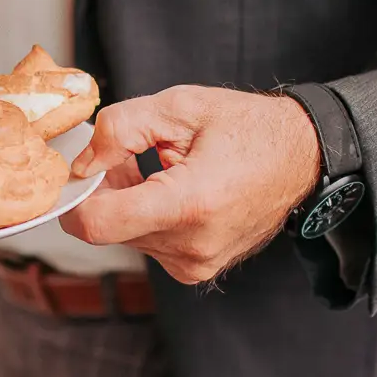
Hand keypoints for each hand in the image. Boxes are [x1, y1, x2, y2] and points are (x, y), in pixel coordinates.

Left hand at [59, 86, 323, 284]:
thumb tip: (81, 163)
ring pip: (125, 236)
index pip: (97, 224)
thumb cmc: (248, 128)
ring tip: (162, 168)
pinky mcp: (196, 270)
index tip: (79, 171)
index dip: (74, 197)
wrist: (303, 157)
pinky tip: (172, 189)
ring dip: (128, 202)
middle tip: (130, 154)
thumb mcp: (180, 106)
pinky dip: (147, 216)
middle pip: (109, 228)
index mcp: (189, 205)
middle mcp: (191, 246)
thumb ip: (120, 129)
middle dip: (106, 190)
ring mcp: (195, 265)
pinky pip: (147, 243)